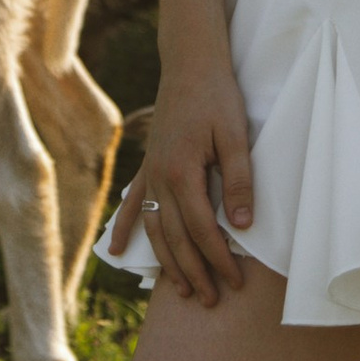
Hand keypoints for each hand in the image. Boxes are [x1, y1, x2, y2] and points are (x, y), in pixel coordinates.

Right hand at [104, 46, 255, 306]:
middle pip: (175, 237)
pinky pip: (133, 203)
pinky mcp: (148, 164)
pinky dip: (125, 228)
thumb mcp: (235, 133)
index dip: (218, 258)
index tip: (235, 280)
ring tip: (184, 288)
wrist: (190, 61)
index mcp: (182, 171)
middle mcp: (159, 177)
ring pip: (154, 228)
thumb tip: (242, 225)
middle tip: (213, 298)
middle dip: (195, 271)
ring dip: (167, 261)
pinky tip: (117, 250)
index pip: (201, 229)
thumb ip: (237, 179)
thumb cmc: (217, 95)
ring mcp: (150, 172)